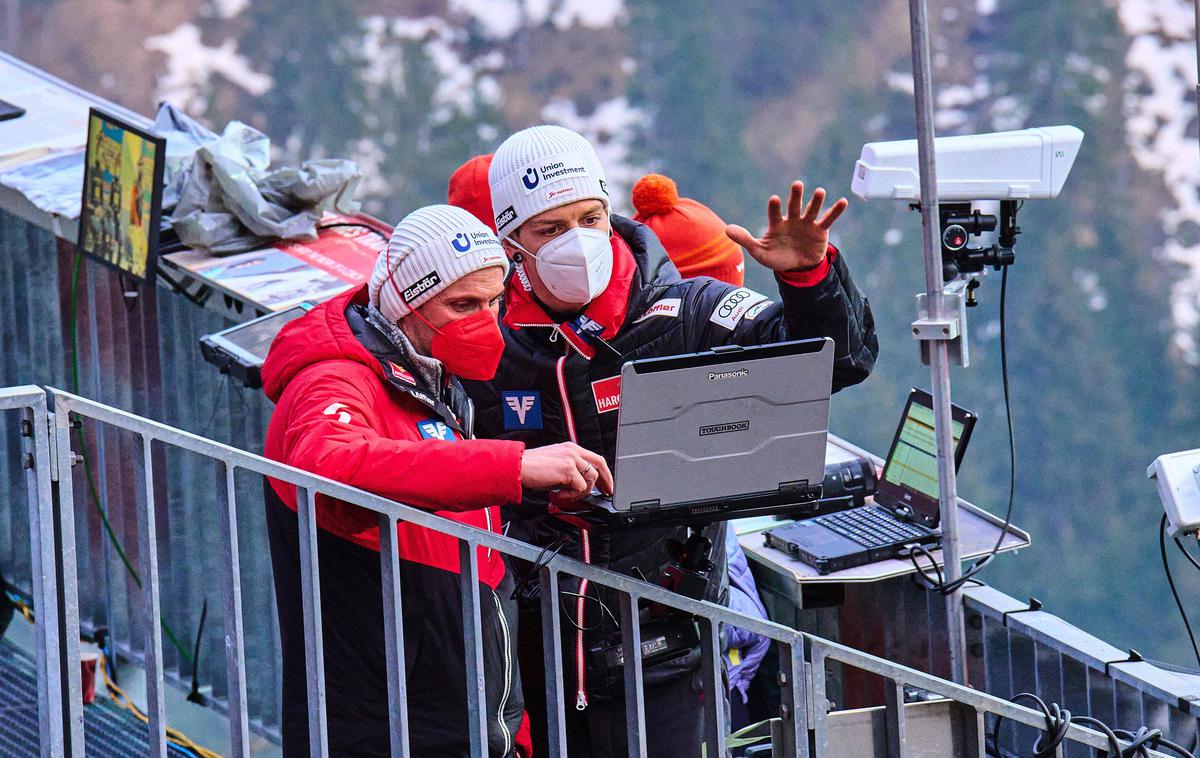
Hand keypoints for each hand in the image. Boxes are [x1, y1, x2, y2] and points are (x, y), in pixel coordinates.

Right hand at [520, 442, 613, 499]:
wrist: (518, 467)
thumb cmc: (531, 467)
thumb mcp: (555, 464)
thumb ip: (569, 470)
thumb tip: (579, 485)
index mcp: (570, 448)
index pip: (595, 458)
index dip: (604, 472)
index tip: (606, 483)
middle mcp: (573, 451)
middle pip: (599, 464)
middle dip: (606, 480)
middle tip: (606, 492)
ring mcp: (571, 459)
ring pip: (591, 478)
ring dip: (582, 491)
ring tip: (567, 495)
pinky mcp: (567, 470)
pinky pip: (580, 487)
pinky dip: (572, 495)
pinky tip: (559, 494)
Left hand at [726, 181, 847, 272]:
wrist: (796, 268)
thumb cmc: (776, 257)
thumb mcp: (759, 251)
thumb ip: (745, 239)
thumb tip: (727, 229)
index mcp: (777, 223)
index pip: (775, 213)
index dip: (775, 207)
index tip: (775, 200)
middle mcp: (792, 220)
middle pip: (794, 206)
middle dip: (796, 196)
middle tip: (797, 184)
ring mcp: (807, 224)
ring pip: (812, 210)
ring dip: (816, 201)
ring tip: (820, 192)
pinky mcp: (820, 230)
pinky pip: (828, 219)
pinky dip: (835, 210)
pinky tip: (843, 201)